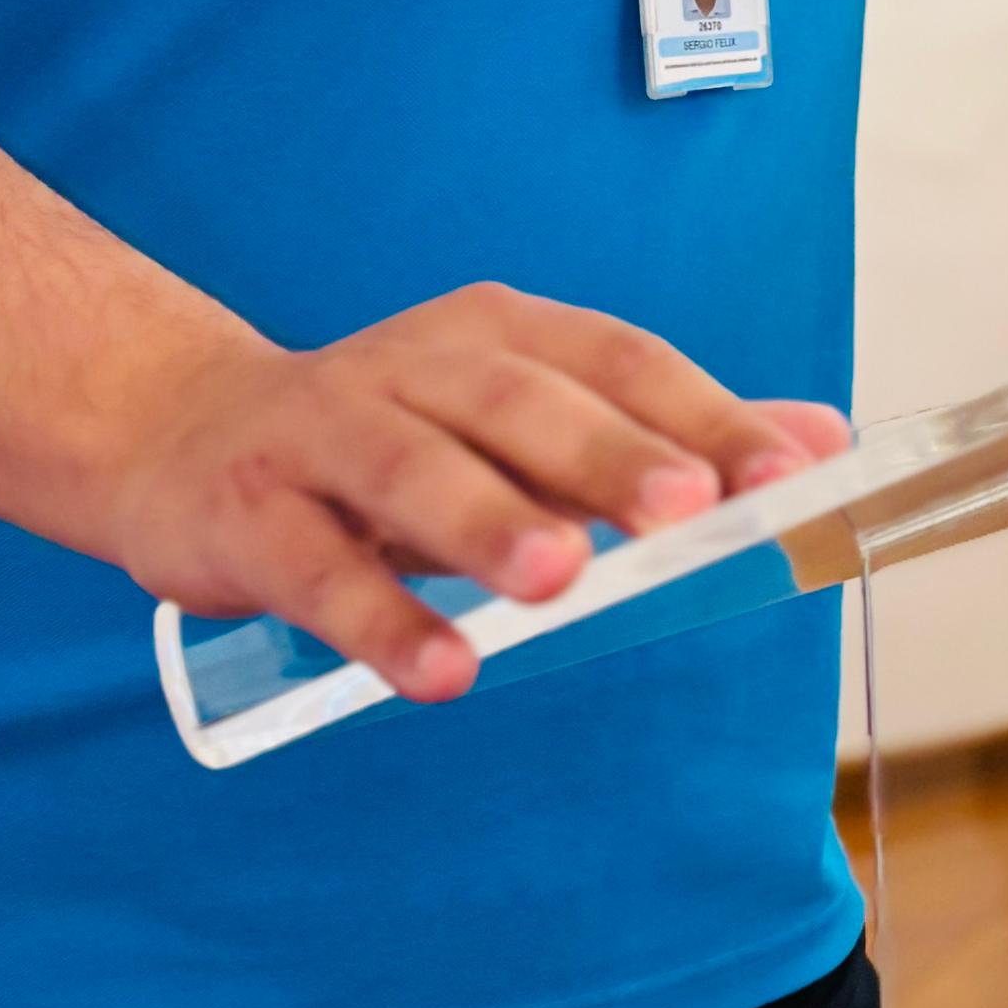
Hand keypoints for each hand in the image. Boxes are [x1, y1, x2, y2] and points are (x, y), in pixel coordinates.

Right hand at [94, 285, 848, 701]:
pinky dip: (380, 619)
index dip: (703, 413)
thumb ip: (666, 433)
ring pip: (413, 471)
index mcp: (499, 336)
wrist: (181, 438)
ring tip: (560, 579)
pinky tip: (441, 671)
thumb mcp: (527, 420)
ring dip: (488, 524)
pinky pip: (319, 569)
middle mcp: (416, 368)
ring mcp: (326, 436)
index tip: (787, 472)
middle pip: (521, 404)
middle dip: (606, 456)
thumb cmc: (394, 439)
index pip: (618, 362)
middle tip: (682, 508)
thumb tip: (826, 440)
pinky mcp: (252, 518)